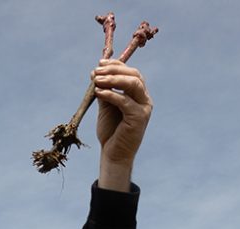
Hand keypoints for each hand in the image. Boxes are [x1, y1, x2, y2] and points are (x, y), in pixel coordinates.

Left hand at [93, 59, 152, 189]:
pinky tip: (98, 92)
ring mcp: (144, 108)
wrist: (113, 154)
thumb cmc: (111, 131)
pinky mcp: (139, 118)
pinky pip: (125, 101)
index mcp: (138, 95)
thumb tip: (94, 72)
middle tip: (97, 71)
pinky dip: (111, 94)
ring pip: (133, 84)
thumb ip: (104, 90)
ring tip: (96, 80)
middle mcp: (144, 100)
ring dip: (113, 79)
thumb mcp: (106, 106)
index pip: (131, 73)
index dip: (116, 65)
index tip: (100, 64)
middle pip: (134, 75)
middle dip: (114, 70)